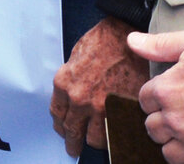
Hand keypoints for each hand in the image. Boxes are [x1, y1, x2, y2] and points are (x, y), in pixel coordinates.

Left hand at [50, 14, 148, 157]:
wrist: (125, 35)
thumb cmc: (102, 40)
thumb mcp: (75, 57)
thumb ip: (71, 79)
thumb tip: (72, 94)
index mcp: (64, 83)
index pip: (57, 114)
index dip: (60, 125)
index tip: (63, 130)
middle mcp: (79, 99)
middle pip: (72, 130)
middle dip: (72, 142)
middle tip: (73, 149)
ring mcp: (101, 107)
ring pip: (94, 138)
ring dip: (94, 141)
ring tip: (95, 143)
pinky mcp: (121, 110)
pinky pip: (115, 133)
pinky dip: (114, 136)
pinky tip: (113, 137)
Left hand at [129, 27, 183, 163]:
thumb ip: (161, 45)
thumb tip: (132, 41)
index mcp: (165, 90)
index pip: (145, 100)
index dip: (156, 98)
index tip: (169, 96)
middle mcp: (175, 119)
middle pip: (154, 129)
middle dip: (164, 123)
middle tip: (181, 117)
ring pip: (170, 153)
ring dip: (177, 146)